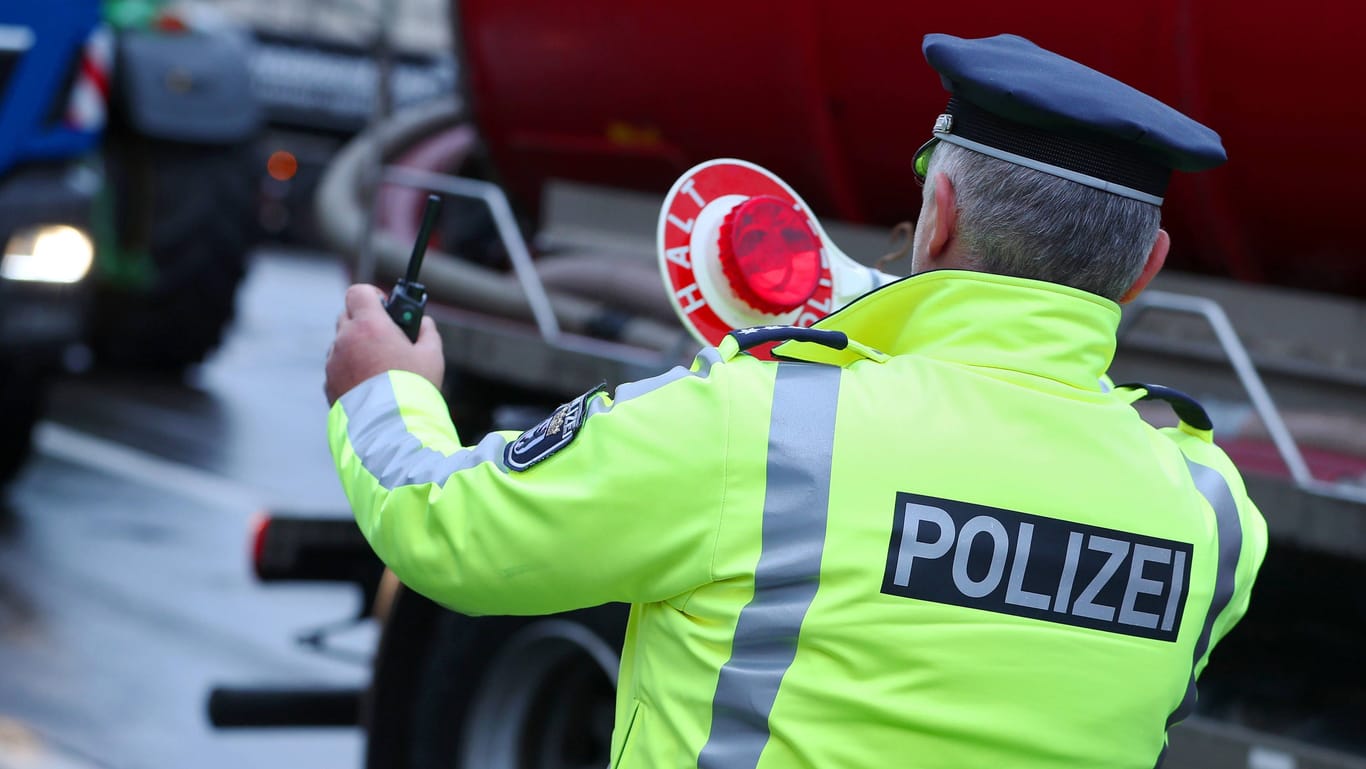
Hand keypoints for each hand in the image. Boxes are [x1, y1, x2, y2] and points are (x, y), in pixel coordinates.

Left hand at [325, 284, 444, 404]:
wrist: (390, 428)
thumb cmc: (413, 389)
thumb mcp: (432, 356)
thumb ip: (427, 332)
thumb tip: (423, 324)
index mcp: (369, 326)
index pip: (359, 292)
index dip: (373, 296)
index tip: (386, 307)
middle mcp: (345, 340)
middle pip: (347, 316)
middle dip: (364, 322)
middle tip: (385, 337)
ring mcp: (333, 363)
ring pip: (341, 344)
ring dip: (356, 348)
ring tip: (379, 367)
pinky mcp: (328, 384)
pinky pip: (337, 368)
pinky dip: (349, 370)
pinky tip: (369, 386)